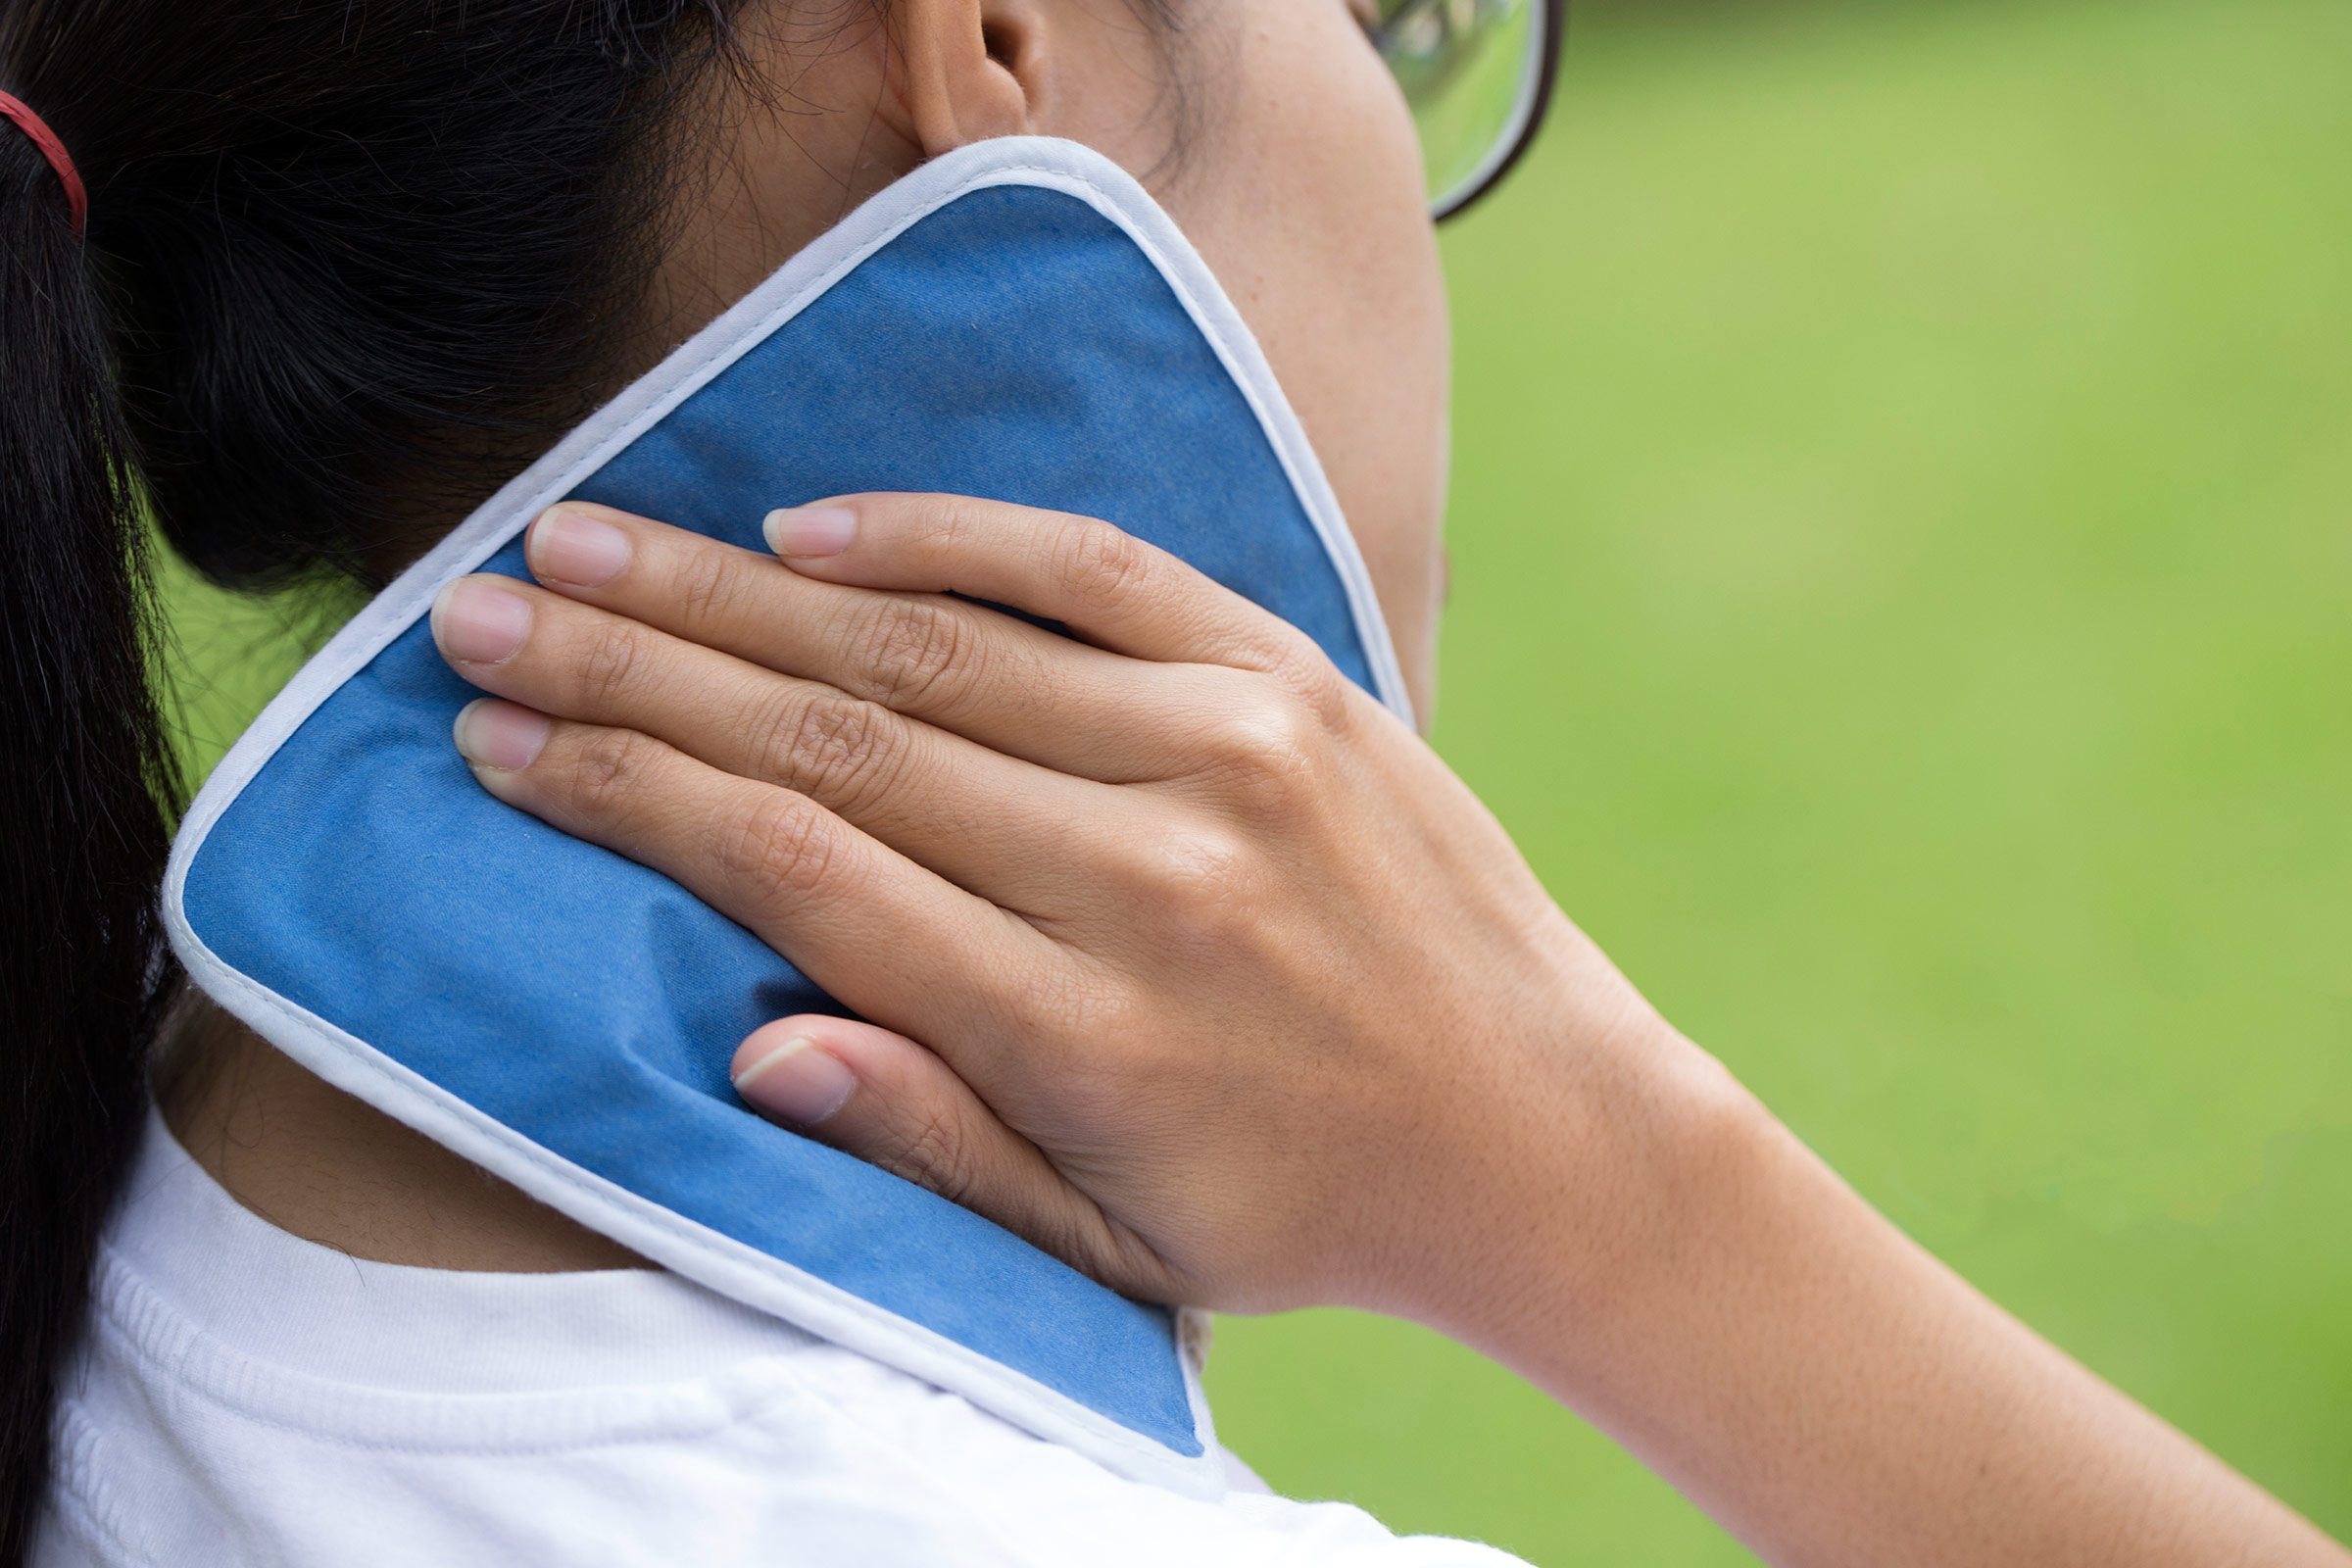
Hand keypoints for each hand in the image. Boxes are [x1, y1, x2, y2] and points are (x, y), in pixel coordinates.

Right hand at [429, 495, 1719, 1322]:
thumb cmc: (1306, 1211)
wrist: (1551, 1139)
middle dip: (634, 666)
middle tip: (481, 603)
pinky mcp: (1296, 681)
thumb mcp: (1116, 1247)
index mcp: (1079, 1027)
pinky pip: (1098, 570)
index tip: (501, 736)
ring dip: (739, 589)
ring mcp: (1230, 754)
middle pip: (833, 733)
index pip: (798, 870)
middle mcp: (1143, 872)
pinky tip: (817, 521)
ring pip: (935, 645)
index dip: (629, 793)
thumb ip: (936, 1142)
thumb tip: (749, 1046)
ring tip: (591, 540)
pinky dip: (951, 535)